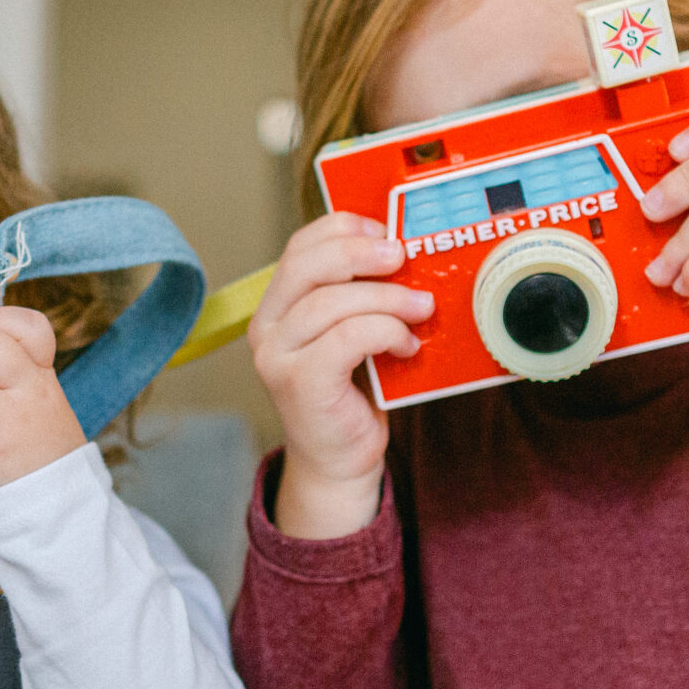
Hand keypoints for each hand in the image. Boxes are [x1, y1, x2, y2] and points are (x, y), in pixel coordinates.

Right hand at [247, 212, 434, 538]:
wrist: (339, 460)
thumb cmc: (352, 393)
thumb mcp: (352, 332)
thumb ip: (361, 296)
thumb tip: (406, 252)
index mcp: (277, 306)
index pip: (300, 247)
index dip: (343, 229)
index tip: (386, 230)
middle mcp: (267, 328)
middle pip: (307, 266)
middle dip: (361, 251)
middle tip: (403, 256)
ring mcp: (278, 357)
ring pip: (330, 303)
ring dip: (386, 298)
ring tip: (421, 309)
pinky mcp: (300, 384)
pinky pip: (346, 339)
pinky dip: (385, 332)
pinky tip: (406, 344)